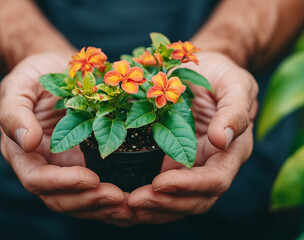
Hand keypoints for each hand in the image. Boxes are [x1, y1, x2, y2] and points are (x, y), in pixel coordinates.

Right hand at [0, 52, 133, 223]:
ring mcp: (66, 165)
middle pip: (60, 198)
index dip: (62, 183)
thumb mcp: (19, 86)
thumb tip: (28, 142)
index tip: (91, 178)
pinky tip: (132, 197)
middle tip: (118, 197)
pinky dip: (111, 197)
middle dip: (88, 201)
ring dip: (103, 207)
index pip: (37, 180)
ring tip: (130, 205)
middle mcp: (44, 165)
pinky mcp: (86, 160)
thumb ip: (15, 113)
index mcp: (23, 152)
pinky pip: (96, 187)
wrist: (55, 68)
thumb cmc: (34, 75)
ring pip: (80, 199)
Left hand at [126, 52, 257, 223]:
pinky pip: (160, 189)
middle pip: (195, 200)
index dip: (189, 186)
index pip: (215, 181)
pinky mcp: (169, 161)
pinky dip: (145, 198)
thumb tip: (222, 140)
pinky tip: (122, 198)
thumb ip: (234, 111)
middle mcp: (210, 164)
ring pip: (176, 201)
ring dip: (152, 208)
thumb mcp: (234, 84)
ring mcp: (189, 166)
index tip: (159, 182)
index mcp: (231, 151)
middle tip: (133, 201)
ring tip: (125, 206)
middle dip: (165, 204)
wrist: (201, 70)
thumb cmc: (220, 74)